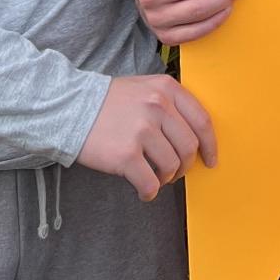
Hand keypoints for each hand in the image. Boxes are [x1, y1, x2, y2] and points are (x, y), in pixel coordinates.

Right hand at [78, 74, 217, 201]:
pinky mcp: (126, 154)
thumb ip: (170, 103)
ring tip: (154, 177)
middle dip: (186, 166)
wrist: (69, 108)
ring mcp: (142, 130)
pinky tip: (143, 190)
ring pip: (172, 166)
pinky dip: (150, 192)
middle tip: (175, 172)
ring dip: (166, 178)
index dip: (210, 145)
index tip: (210, 160)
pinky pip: (150, 183)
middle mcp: (158, 106)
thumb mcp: (144, 87)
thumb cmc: (109, 101)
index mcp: (167, 88)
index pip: (202, 120)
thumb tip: (195, 134)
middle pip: (189, 147)